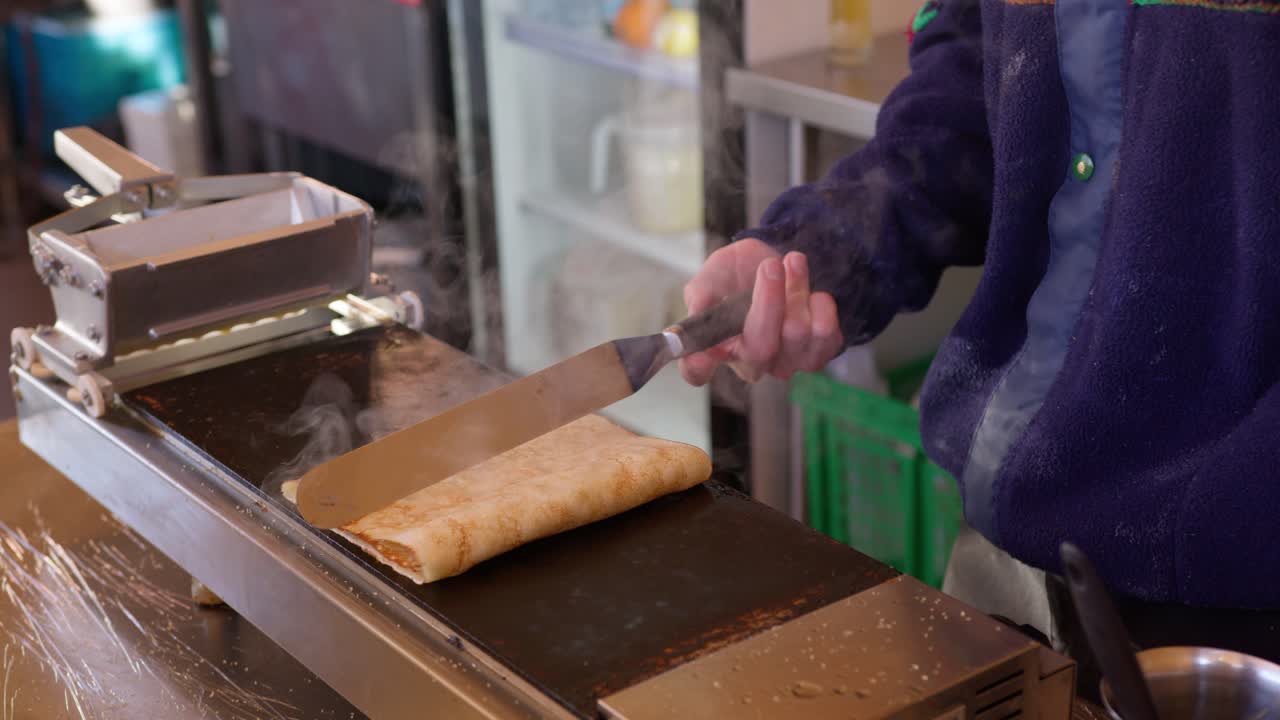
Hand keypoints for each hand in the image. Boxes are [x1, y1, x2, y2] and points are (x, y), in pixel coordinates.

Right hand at [679, 238, 843, 385]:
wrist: (781, 264)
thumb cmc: (741, 273)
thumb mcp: (715, 273)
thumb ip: (702, 291)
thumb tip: (697, 311)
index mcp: (716, 346)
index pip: (697, 370)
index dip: (697, 366)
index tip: (700, 355)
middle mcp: (750, 362)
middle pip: (760, 347)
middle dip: (768, 300)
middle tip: (770, 266)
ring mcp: (785, 363)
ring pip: (796, 332)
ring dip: (796, 289)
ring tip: (791, 264)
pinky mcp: (817, 354)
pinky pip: (826, 333)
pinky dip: (820, 303)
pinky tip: (810, 292)